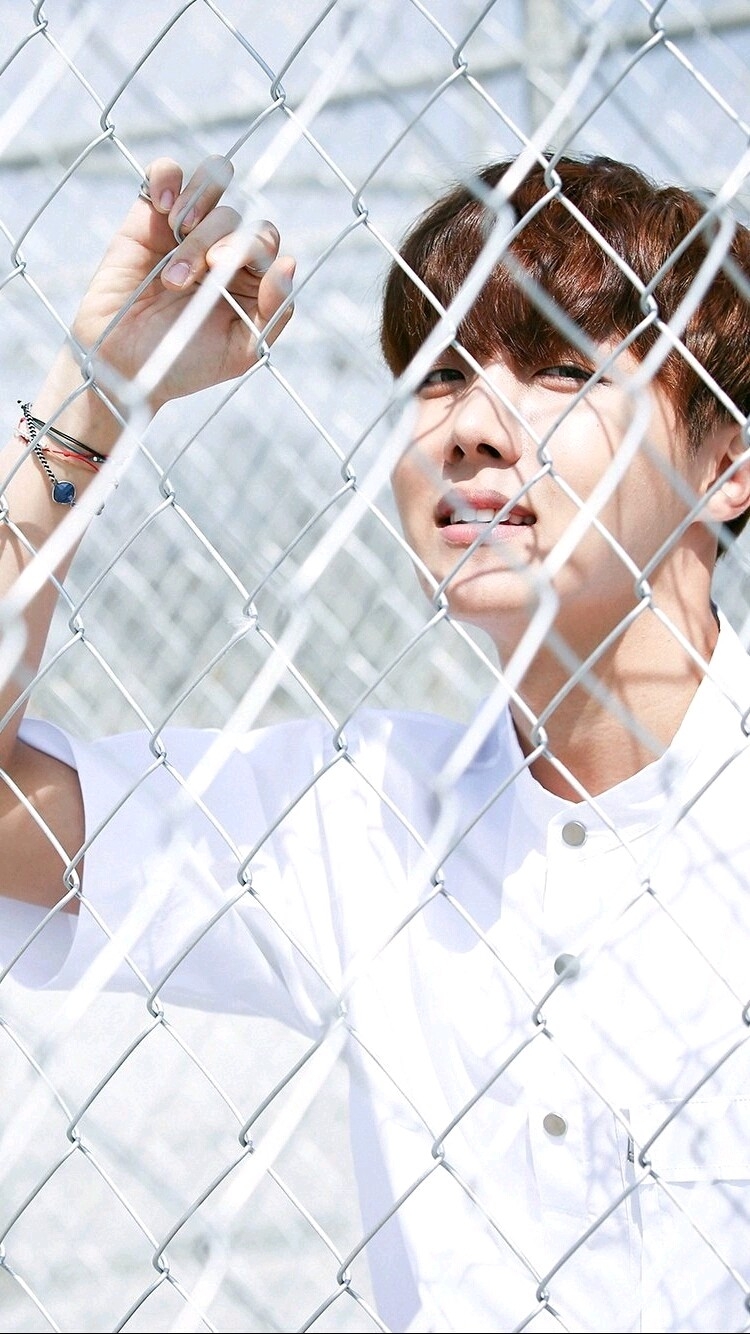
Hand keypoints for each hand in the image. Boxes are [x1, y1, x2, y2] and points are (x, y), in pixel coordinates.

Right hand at [71, 155, 294, 411]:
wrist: (123, 364)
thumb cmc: (183, 363)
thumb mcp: (240, 351)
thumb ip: (273, 311)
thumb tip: (289, 262)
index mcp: (248, 278)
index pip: (265, 241)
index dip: (251, 246)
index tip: (219, 268)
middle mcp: (220, 249)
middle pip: (238, 216)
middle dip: (219, 238)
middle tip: (194, 271)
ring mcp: (184, 229)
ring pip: (211, 185)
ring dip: (199, 204)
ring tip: (177, 232)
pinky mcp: (148, 216)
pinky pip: (166, 171)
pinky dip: (168, 178)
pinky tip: (163, 208)